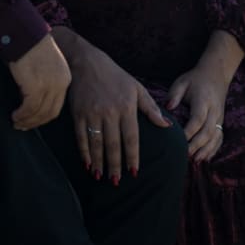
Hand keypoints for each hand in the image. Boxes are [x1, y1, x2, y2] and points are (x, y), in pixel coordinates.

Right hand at [8, 33, 70, 130]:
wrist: (24, 33)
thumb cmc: (30, 47)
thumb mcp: (44, 66)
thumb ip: (42, 83)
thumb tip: (30, 100)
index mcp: (65, 78)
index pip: (57, 105)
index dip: (44, 117)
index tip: (32, 121)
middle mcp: (60, 83)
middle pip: (50, 112)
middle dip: (35, 122)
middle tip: (22, 126)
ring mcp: (49, 85)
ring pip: (39, 112)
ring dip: (26, 120)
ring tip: (16, 122)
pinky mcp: (35, 86)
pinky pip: (29, 108)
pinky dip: (21, 115)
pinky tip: (14, 116)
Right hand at [58, 26, 168, 184]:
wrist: (87, 63)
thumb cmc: (116, 76)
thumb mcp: (137, 88)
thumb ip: (151, 108)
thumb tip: (166, 125)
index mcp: (127, 107)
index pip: (131, 138)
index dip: (132, 156)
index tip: (134, 172)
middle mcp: (110, 112)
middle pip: (114, 144)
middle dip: (115, 165)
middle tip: (116, 181)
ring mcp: (93, 114)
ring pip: (97, 144)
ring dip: (99, 162)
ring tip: (101, 177)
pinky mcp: (78, 114)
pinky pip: (81, 137)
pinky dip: (84, 152)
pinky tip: (87, 164)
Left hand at [167, 31, 244, 163]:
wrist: (216, 74)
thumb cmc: (195, 79)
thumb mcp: (182, 82)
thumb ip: (175, 94)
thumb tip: (168, 108)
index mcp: (203, 101)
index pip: (197, 119)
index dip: (189, 132)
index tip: (178, 141)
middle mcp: (214, 111)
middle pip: (208, 131)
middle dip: (197, 145)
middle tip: (184, 155)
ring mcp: (219, 117)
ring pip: (216, 137)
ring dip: (206, 150)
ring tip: (195, 161)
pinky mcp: (221, 122)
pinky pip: (220, 138)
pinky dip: (213, 149)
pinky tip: (205, 158)